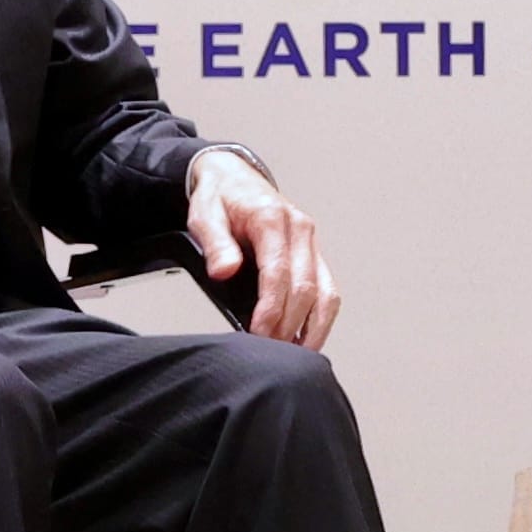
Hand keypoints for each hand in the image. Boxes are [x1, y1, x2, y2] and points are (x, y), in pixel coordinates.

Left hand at [189, 145, 336, 347]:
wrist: (233, 177)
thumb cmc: (219, 197)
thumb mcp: (204, 215)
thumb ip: (215, 244)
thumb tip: (225, 271)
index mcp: (272, 218)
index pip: (279, 272)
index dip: (272, 308)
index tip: (259, 333)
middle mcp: (299, 229)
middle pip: (305, 287)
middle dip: (289, 324)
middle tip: (271, 352)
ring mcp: (310, 242)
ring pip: (326, 292)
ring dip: (314, 327)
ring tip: (297, 355)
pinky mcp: (313, 253)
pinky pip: (327, 289)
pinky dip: (321, 317)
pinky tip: (307, 338)